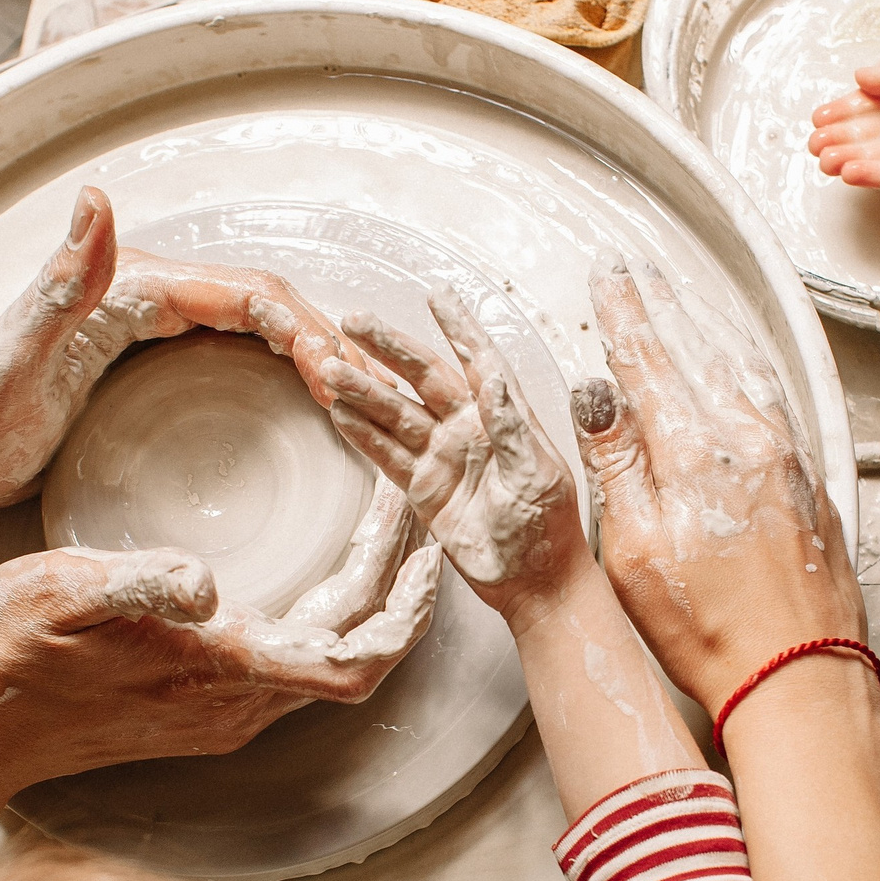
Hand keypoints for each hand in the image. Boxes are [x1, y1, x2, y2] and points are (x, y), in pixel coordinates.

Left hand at [0, 185, 361, 506]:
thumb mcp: (14, 352)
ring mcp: (156, 328)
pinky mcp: (156, 361)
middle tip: (382, 395)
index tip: (344, 380)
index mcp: (135, 288)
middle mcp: (151, 295)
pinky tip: (317, 411)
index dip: (307, 332)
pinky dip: (291, 377)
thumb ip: (61, 278)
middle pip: (271, 307)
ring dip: (320, 358)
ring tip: (371, 401)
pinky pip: (244, 357)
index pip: (250, 295)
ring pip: (265, 329)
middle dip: (333, 344)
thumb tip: (95, 197)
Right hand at [0, 505, 440, 792]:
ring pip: (323, 658)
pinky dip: (321, 616)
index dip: (406, 614)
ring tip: (378, 530)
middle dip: (393, 583)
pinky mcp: (200, 706)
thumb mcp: (61, 593)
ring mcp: (220, 711)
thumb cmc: (6, 655)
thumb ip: (138, 583)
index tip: (430, 556)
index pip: (353, 661)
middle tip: (410, 508)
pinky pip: (290, 663)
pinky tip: (312, 571)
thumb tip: (206, 581)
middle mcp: (235, 704)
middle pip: (353, 653)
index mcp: (218, 671)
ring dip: (361, 601)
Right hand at [319, 290, 589, 633]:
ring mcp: (444, 457)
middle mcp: (470, 429)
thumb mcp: (537, 475)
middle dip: (388, 349)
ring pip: (396, 414)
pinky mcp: (424, 488)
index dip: (457, 326)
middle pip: (422, 377)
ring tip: (330, 368)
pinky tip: (338, 412)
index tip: (438, 296)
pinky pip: (387, 454)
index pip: (477, 360)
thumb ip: (513, 427)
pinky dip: (362, 434)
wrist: (535, 585)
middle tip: (354, 322)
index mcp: (504, 417)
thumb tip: (495, 381)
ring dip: (363, 391)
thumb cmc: (549, 530)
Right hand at [573, 260, 863, 714]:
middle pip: (697, 353)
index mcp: (697, 454)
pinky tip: (739, 360)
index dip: (623, 317)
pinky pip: (773, 397)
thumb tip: (599, 398)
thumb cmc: (713, 632)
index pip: (649, 364)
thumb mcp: (635, 554)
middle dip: (662, 308)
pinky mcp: (809, 480)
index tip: (607, 281)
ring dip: (706, 327)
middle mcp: (749, 441)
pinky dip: (747, 364)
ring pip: (741, 367)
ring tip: (681, 298)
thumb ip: (618, 466)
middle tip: (637, 273)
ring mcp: (787, 457)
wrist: (799, 674)